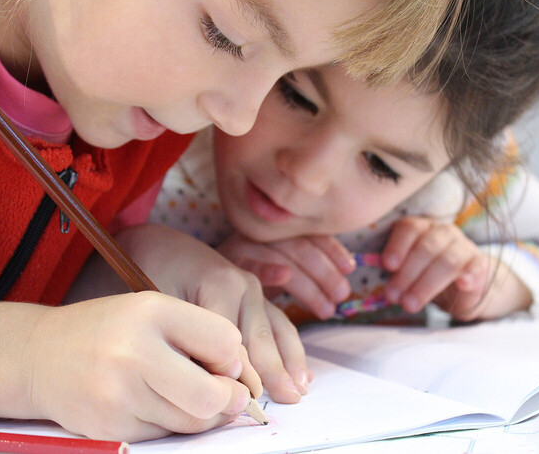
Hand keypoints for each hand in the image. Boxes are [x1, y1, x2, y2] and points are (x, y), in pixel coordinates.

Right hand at [0, 294, 252, 441]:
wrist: (39, 356)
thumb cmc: (107, 328)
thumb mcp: (152, 310)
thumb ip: (199, 335)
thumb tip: (239, 380)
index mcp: (152, 311)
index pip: (226, 341)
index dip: (232, 356)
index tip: (220, 359)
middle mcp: (134, 352)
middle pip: (213, 396)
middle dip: (229, 398)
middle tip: (225, 392)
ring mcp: (119, 395)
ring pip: (193, 422)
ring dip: (204, 413)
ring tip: (186, 393)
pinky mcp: (110, 427)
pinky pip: (166, 435)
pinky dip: (172, 423)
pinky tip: (155, 402)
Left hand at [116, 224, 309, 403]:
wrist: (158, 245)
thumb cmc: (151, 272)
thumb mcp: (159, 302)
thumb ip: (183, 337)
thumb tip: (204, 380)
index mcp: (223, 284)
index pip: (232, 341)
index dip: (237, 376)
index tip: (244, 405)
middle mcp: (246, 286)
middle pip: (261, 338)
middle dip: (274, 372)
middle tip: (289, 402)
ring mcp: (254, 289)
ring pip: (277, 332)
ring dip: (291, 363)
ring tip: (301, 391)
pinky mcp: (255, 296)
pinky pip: (279, 325)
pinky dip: (290, 350)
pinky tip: (302, 372)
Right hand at [218, 233, 354, 319]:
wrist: (189, 272)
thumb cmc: (244, 277)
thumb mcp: (277, 271)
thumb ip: (304, 268)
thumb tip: (347, 270)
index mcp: (274, 230)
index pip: (309, 233)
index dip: (331, 249)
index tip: (349, 268)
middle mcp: (259, 233)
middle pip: (298, 246)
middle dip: (325, 272)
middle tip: (341, 295)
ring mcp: (242, 246)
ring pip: (282, 256)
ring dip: (308, 283)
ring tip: (327, 308)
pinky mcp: (224, 263)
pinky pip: (249, 264)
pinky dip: (268, 268)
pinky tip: (284, 276)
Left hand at [381, 216, 531, 320]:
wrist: (461, 287)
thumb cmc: (425, 275)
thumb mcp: (406, 271)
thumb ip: (393, 270)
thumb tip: (374, 271)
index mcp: (421, 227)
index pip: (409, 228)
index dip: (397, 246)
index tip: (387, 266)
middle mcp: (443, 232)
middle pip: (426, 247)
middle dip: (407, 274)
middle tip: (393, 296)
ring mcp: (464, 246)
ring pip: (447, 260)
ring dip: (426, 284)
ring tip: (410, 304)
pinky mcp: (480, 264)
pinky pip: (476, 268)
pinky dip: (469, 275)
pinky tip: (462, 284)